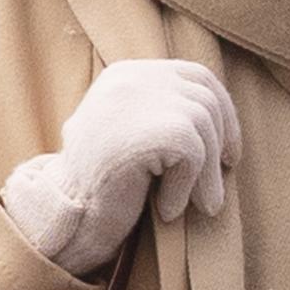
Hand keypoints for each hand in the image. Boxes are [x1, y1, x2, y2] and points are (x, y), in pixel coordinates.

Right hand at [0, 56, 244, 279]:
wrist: (61, 215)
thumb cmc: (98, 185)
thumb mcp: (130, 134)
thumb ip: (162, 113)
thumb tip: (223, 118)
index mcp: (125, 74)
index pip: (194, 75)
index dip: (223, 111)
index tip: (228, 151)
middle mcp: (129, 78)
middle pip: (205, 98)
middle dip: (223, 141)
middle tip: (220, 182)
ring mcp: (135, 100)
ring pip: (203, 128)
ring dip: (208, 175)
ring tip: (199, 206)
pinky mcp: (145, 131)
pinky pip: (193, 155)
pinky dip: (187, 188)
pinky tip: (166, 210)